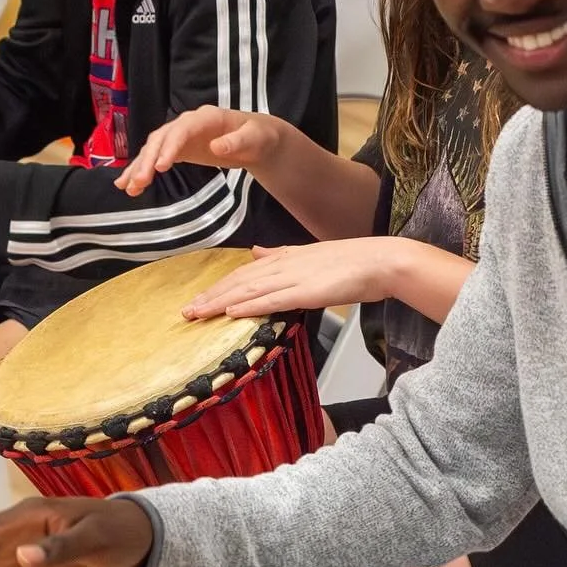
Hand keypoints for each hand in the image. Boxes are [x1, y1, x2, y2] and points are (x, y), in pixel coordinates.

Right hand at [116, 106, 285, 195]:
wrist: (258, 140)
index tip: (161, 167)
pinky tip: (130, 186)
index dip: (170, 147)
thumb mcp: (255, 139)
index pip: (182, 130)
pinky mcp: (179, 149)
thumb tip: (216, 146)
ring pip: (153, 149)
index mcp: (206, 117)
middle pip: (162, 139)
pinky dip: (143, 171)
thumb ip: (237, 142)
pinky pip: (156, 159)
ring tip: (126, 186)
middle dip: (148, 160)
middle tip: (139, 182)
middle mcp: (188, 123)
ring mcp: (181, 136)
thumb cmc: (259, 137)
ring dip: (139, 167)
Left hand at [182, 239, 404, 319]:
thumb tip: (255, 252)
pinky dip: (250, 306)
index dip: (219, 287)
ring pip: (249, 291)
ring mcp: (295, 278)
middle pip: (239, 283)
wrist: (380, 260)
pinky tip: (231, 312)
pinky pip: (273, 299)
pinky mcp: (307, 292)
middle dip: (211, 297)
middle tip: (186, 311)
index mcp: (284, 258)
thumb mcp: (309, 254)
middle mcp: (284, 265)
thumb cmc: (352, 261)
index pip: (243, 274)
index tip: (198, 299)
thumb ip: (279, 254)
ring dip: (220, 303)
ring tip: (197, 314)